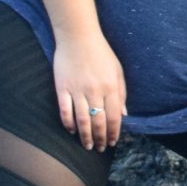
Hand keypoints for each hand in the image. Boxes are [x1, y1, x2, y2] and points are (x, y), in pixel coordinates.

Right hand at [54, 33, 127, 150]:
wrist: (78, 37)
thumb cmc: (101, 52)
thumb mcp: (117, 70)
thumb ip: (122, 93)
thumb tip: (124, 114)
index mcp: (111, 86)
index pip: (114, 117)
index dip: (114, 132)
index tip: (112, 142)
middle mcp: (95, 90)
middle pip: (98, 121)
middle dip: (100, 138)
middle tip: (99, 148)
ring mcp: (77, 90)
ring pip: (82, 120)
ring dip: (85, 135)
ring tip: (86, 145)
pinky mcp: (62, 88)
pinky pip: (65, 110)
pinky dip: (67, 123)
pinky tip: (71, 130)